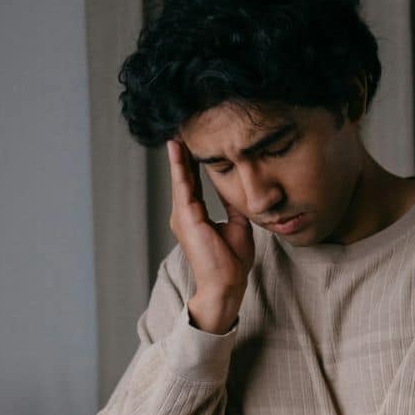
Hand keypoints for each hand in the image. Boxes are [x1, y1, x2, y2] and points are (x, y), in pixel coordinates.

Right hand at [167, 139, 254, 300]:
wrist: (226, 284)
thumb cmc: (231, 261)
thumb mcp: (238, 225)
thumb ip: (234, 206)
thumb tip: (238, 187)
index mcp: (196, 216)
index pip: (194, 183)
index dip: (193, 164)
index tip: (194, 144)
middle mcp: (185, 214)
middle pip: (184, 178)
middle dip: (182, 154)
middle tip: (181, 130)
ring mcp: (182, 216)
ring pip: (180, 179)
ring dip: (178, 155)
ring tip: (177, 133)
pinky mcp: (186, 218)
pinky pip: (183, 186)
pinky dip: (179, 167)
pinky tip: (178, 150)